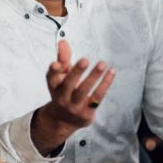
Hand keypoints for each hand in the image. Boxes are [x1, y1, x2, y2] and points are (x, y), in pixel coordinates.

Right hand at [31, 40, 114, 154]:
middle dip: (76, 72)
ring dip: (93, 77)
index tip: (57, 64)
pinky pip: (97, 97)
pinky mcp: (86, 113)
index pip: (51, 77)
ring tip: (102, 64)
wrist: (63, 120)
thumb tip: (63, 42)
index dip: (54, 70)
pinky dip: (105, 84)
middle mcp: (62, 97)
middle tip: (85, 60)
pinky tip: (111, 73)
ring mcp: (74, 106)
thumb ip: (62, 58)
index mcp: (54, 86)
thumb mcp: (60, 76)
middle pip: (68, 85)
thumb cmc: (63, 92)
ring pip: (84, 91)